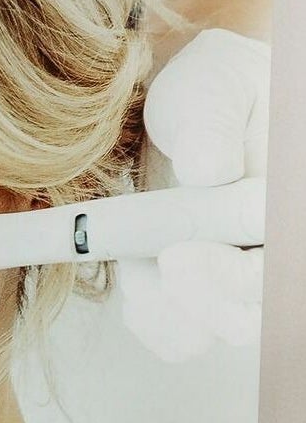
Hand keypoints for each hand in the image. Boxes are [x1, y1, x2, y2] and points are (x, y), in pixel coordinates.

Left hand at [120, 30, 268, 361]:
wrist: (185, 116)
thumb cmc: (210, 93)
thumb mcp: (209, 86)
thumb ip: (210, 123)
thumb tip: (208, 170)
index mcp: (288, 200)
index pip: (279, 263)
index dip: (234, 276)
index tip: (175, 256)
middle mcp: (274, 248)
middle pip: (251, 315)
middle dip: (198, 300)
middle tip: (154, 265)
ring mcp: (243, 277)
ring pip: (213, 330)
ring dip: (164, 305)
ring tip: (137, 257)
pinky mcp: (205, 298)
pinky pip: (181, 335)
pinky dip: (150, 313)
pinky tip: (135, 272)